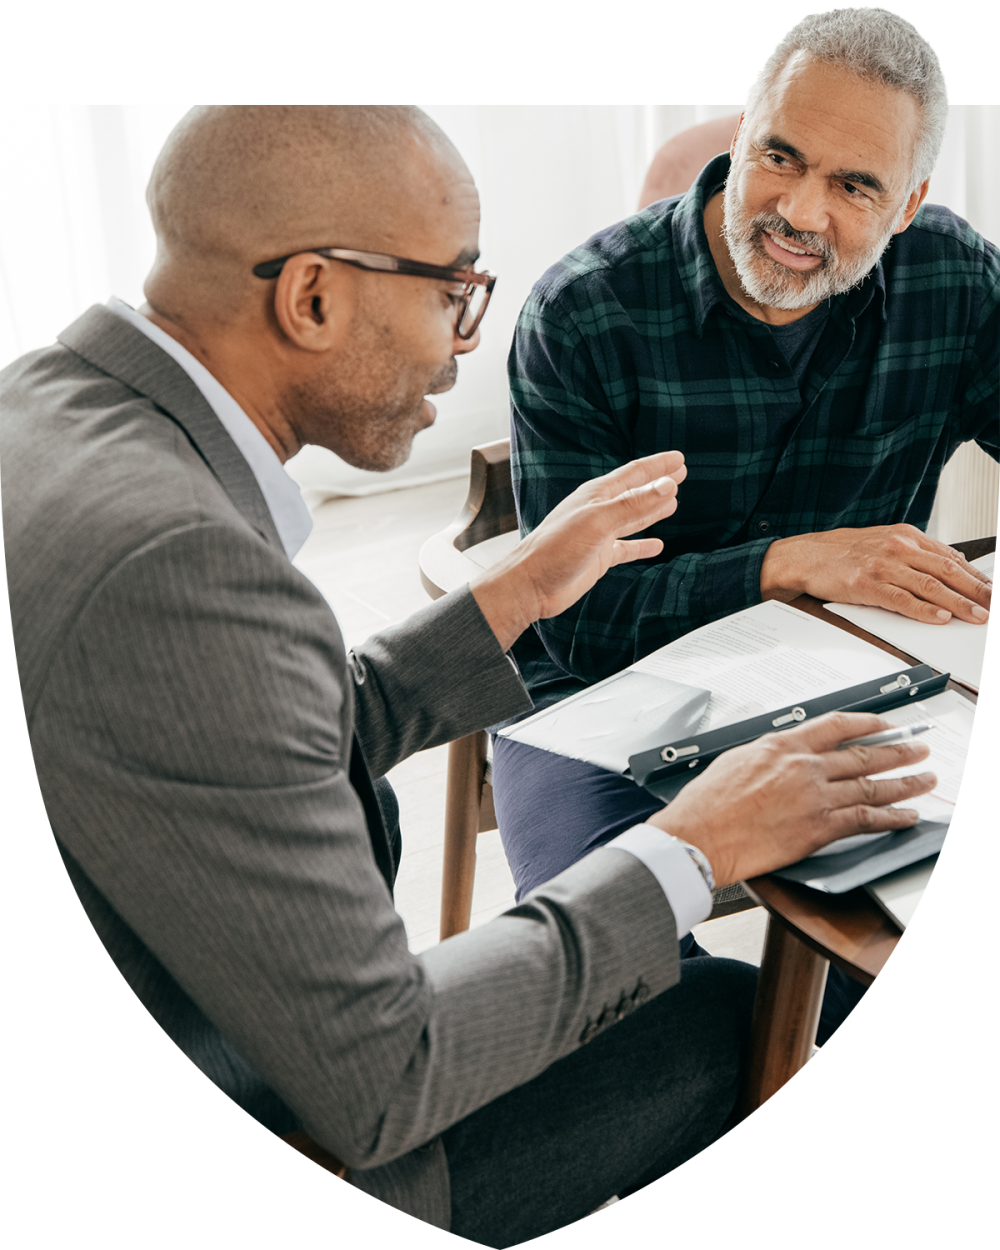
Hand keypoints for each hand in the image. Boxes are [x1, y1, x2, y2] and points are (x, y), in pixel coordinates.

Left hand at [472, 451, 686, 650]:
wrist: (530, 585)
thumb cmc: (555, 549)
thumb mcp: (598, 521)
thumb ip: (634, 504)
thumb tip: (669, 485)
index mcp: (597, 495)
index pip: (634, 473)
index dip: (658, 465)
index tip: (679, 458)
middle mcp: (598, 511)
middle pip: (635, 492)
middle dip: (659, 483)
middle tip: (681, 472)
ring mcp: (598, 535)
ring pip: (633, 518)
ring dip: (653, 510)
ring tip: (673, 502)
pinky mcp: (598, 557)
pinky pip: (626, 548)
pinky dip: (642, 546)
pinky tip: (657, 546)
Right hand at [647, 712, 935, 888]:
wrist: (698, 836)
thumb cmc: (706, 804)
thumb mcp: (735, 760)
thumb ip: (767, 755)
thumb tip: (781, 755)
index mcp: (782, 746)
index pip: (835, 725)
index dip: (866, 723)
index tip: (885, 724)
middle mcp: (804, 767)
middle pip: (863, 754)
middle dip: (898, 750)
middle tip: (919, 748)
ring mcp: (814, 798)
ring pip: (872, 786)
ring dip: (905, 783)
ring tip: (925, 779)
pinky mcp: (818, 829)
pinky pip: (865, 820)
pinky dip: (891, 818)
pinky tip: (907, 816)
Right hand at [760, 524, 991, 623]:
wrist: (804, 556)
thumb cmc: (842, 552)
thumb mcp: (884, 541)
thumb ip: (917, 552)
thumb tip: (952, 562)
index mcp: (905, 535)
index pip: (950, 557)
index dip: (976, 576)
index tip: (993, 590)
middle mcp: (898, 547)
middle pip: (947, 570)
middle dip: (977, 590)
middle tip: (995, 604)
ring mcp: (883, 565)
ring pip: (930, 586)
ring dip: (959, 604)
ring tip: (977, 616)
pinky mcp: (867, 584)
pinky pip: (902, 599)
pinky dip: (924, 610)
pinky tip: (940, 618)